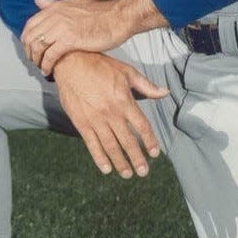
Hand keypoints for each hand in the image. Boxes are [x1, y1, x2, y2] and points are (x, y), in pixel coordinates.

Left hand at [21, 0, 166, 74]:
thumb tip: (38, 1)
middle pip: (30, 37)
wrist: (117, 18)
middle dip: (29, 52)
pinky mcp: (69, 40)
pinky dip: (46, 65)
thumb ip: (54, 3)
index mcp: (55, 8)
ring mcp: (61, 28)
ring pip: (38, 47)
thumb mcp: (74, 2)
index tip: (30, 48)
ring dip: (36, 60)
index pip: (30, 24)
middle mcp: (55, 17)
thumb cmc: (100, 13)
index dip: (27, 39)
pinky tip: (48, 71)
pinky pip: (50, 56)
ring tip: (41, 68)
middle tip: (34, 61)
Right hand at [52, 49, 167, 178]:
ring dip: (120, 162)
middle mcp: (111, 113)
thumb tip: (165, 92)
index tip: (155, 153)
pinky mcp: (81, 123)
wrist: (72, 63)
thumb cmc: (101, 66)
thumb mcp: (127, 72)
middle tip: (143, 172)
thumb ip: (146, 86)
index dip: (149, 141)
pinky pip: (91, 144)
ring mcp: (95, 120)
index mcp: (124, 101)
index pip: (141, 126)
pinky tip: (106, 169)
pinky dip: (99, 158)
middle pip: (127, 141)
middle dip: (136, 158)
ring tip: (127, 174)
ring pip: (110, 146)